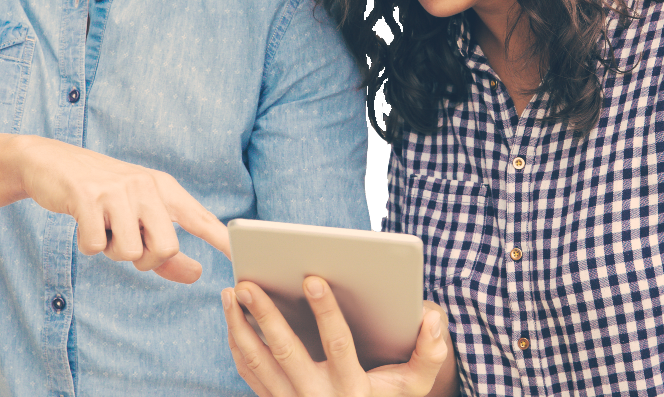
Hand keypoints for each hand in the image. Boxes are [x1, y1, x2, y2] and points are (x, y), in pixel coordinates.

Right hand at [13, 135, 229, 282]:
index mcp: (163, 189)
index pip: (199, 218)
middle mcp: (146, 186)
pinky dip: (87, 244)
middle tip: (128, 245)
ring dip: (111, 250)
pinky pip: (94, 246)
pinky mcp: (87, 197)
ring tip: (103, 225)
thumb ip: (166, 251)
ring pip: (128, 252)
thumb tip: (196, 275)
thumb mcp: (137, 217)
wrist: (53, 163)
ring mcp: (117, 191)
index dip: (220, 239)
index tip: (241, 256)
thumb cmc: (102, 195)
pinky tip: (83, 221)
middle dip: (146, 261)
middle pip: (165, 248)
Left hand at [223, 276, 451, 396]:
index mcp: (352, 388)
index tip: (313, 278)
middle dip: (265, 316)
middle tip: (247, 284)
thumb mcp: (412, 386)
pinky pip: (247, 374)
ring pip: (257, 363)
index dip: (326, 312)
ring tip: (230, 293)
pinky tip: (232, 317)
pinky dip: (236, 343)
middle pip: (286, 352)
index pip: (339, 345)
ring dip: (239, 326)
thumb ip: (429, 354)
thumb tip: (433, 318)